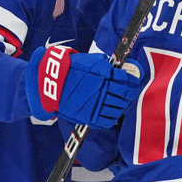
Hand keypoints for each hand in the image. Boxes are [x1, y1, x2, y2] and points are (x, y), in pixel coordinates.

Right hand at [26, 46, 144, 128]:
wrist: (48, 83)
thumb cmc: (69, 69)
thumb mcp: (88, 61)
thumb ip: (104, 64)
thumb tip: (120, 67)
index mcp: (101, 73)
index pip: (125, 78)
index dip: (132, 80)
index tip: (134, 80)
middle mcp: (100, 88)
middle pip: (124, 93)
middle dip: (131, 92)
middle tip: (132, 91)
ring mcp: (94, 103)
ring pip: (118, 107)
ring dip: (123, 104)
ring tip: (123, 101)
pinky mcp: (87, 116)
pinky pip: (107, 120)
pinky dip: (113, 117)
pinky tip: (113, 113)